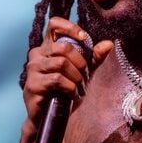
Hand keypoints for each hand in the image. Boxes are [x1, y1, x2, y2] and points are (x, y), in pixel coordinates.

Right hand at [22, 17, 112, 135]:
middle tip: (85, 76)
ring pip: (61, 63)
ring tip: (79, 87)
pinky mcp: (32, 84)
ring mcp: (33, 69)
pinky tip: (72, 94)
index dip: (70, 27)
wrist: (51, 118)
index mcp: (47, 47)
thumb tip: (108, 44)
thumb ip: (94, 58)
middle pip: (63, 47)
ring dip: (76, 76)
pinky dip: (70, 87)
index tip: (84, 38)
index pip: (54, 24)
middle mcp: (37, 54)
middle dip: (81, 62)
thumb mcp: (82, 72)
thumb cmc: (65, 92)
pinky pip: (57, 79)